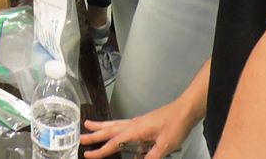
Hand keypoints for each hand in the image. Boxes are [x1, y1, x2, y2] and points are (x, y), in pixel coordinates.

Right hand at [81, 98, 195, 158]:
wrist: (184, 111)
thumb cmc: (175, 125)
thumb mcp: (165, 145)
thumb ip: (151, 156)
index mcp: (136, 129)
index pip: (114, 142)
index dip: (100, 150)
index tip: (87, 154)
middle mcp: (133, 124)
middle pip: (110, 130)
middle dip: (95, 134)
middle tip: (81, 137)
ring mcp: (137, 122)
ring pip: (114, 124)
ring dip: (101, 126)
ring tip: (88, 125)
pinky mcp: (142, 122)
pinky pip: (123, 125)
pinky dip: (114, 127)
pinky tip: (114, 131)